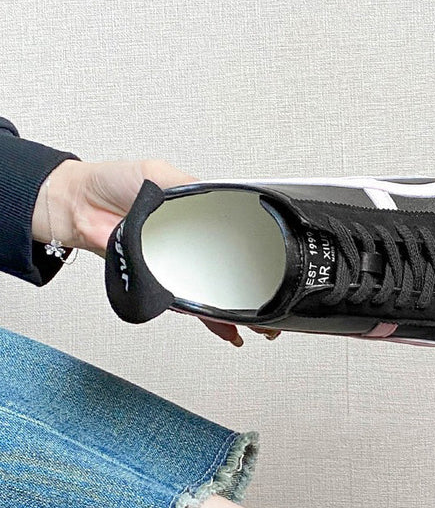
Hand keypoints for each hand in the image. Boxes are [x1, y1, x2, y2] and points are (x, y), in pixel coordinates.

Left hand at [33, 158, 280, 346]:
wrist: (79, 208)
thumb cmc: (113, 184)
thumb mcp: (163, 175)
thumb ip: (193, 188)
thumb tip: (222, 198)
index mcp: (199, 219)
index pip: (238, 239)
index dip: (260, 256)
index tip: (282, 268)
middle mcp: (193, 248)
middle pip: (233, 275)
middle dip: (258, 296)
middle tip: (277, 310)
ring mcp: (180, 268)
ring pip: (217, 296)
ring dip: (241, 315)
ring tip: (263, 328)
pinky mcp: (164, 284)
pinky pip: (191, 307)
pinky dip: (211, 322)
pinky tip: (229, 332)